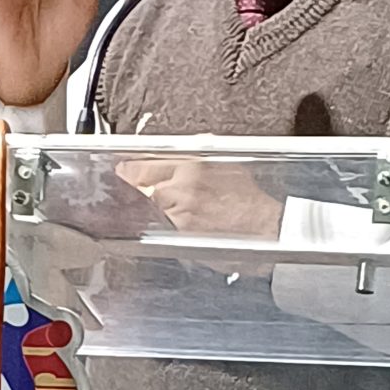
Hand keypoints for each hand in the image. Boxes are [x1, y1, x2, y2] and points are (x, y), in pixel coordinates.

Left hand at [117, 156, 283, 241]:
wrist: (266, 228)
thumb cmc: (250, 199)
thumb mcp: (227, 165)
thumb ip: (199, 160)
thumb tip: (178, 158)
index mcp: (193, 164)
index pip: (148, 164)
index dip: (131, 169)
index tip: (123, 170)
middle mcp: (183, 185)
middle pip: (144, 187)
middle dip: (139, 190)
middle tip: (136, 191)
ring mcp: (180, 210)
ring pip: (153, 208)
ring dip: (157, 209)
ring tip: (177, 210)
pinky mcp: (182, 232)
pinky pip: (165, 226)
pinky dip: (167, 225)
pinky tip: (181, 223)